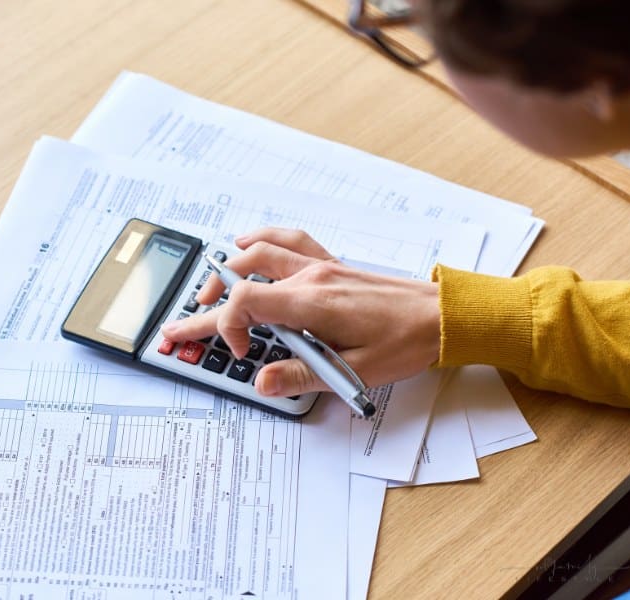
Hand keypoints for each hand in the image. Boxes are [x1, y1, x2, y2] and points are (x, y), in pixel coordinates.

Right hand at [160, 228, 441, 396]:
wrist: (441, 316)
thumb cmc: (405, 343)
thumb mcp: (354, 371)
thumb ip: (302, 376)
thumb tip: (261, 381)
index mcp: (312, 302)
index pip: (245, 300)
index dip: (227, 327)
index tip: (241, 352)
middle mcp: (310, 276)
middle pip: (242, 273)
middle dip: (207, 298)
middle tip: (187, 321)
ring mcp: (320, 265)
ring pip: (259, 249)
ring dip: (228, 265)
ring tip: (210, 285)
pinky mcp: (331, 263)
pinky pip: (289, 238)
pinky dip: (262, 240)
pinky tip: (250, 245)